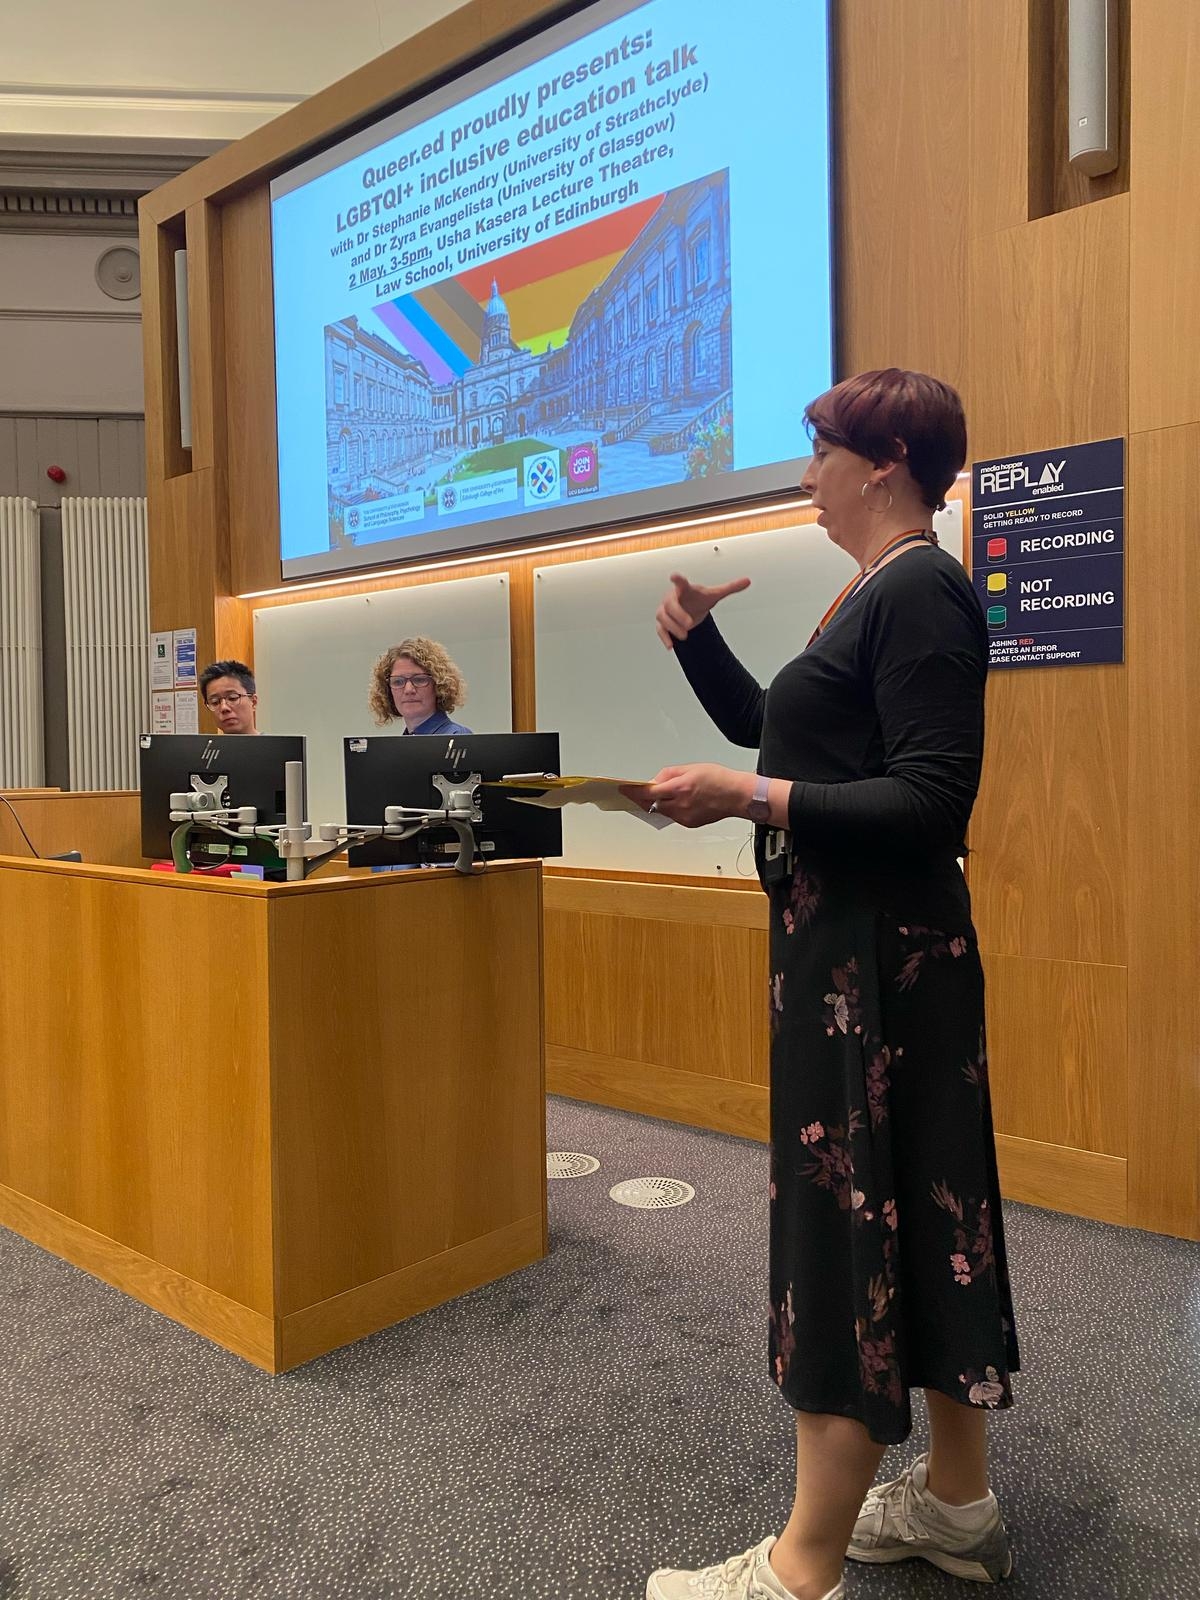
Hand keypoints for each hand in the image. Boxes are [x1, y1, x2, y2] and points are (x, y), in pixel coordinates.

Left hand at [622, 764, 753, 828]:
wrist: (737, 795)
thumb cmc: (719, 779)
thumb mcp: (691, 768)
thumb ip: (669, 774)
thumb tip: (655, 781)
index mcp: (679, 788)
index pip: (648, 792)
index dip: (633, 791)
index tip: (624, 788)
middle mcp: (680, 805)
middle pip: (650, 805)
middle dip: (640, 799)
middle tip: (633, 793)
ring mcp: (684, 817)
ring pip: (661, 811)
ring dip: (655, 804)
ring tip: (654, 796)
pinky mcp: (689, 823)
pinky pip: (672, 816)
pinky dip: (668, 809)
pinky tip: (672, 802)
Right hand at [655, 571, 750, 649]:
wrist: (690, 607)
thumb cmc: (698, 599)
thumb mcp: (714, 594)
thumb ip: (731, 587)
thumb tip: (747, 581)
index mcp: (684, 589)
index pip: (680, 583)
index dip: (677, 580)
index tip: (674, 576)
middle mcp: (673, 598)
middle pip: (670, 604)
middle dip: (678, 614)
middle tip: (689, 623)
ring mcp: (666, 610)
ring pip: (663, 617)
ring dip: (673, 627)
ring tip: (685, 635)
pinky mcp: (664, 622)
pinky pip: (660, 629)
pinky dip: (665, 637)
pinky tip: (671, 645)